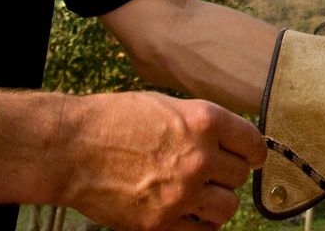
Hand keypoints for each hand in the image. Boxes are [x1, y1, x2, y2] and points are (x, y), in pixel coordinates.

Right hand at [62, 91, 265, 229]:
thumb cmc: (112, 121)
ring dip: (217, 201)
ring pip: (228, 207)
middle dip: (228, 174)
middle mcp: (199, 157)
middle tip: (212, 172)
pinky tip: (188, 212)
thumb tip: (227, 140)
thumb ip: (200, 124)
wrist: (71, 149)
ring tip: (200, 194)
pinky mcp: (162, 222)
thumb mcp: (165, 106)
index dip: (254, 151)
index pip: (253, 143)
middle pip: (240, 176)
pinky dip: (200, 224)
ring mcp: (182, 192)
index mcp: (203, 121)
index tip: (252, 157)